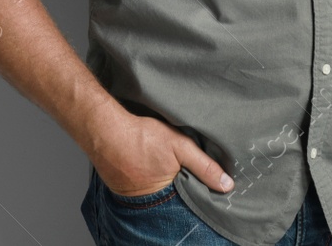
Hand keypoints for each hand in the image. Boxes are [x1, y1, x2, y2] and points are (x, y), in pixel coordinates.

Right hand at [86, 106, 233, 196]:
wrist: (104, 130)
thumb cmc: (141, 137)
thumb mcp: (180, 147)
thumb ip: (204, 166)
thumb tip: (227, 185)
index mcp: (166, 195)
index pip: (189, 200)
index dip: (198, 191)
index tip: (207, 184)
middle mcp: (148, 202)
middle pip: (173, 197)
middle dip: (181, 187)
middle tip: (181, 170)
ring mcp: (132, 196)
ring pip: (157, 192)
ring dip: (163, 182)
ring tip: (163, 165)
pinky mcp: (121, 186)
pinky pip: (141, 186)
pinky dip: (147, 177)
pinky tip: (148, 163)